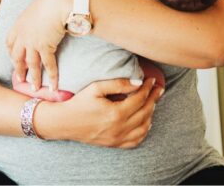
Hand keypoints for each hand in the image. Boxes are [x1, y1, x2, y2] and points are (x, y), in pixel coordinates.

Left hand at [6, 0, 68, 90]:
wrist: (58, 2)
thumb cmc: (50, 1)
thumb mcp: (36, 9)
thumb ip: (33, 18)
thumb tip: (39, 21)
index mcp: (19, 25)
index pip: (10, 42)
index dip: (11, 52)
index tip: (14, 58)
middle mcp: (23, 35)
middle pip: (17, 56)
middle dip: (18, 69)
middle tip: (20, 79)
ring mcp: (33, 43)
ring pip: (31, 64)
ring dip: (34, 78)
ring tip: (35, 88)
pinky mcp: (45, 47)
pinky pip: (48, 65)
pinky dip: (52, 76)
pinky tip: (54, 86)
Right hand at [35, 77, 163, 148]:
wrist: (65, 123)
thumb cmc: (80, 102)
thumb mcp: (96, 87)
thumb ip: (118, 84)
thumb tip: (138, 82)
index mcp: (115, 113)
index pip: (140, 99)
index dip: (148, 88)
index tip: (152, 79)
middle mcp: (119, 128)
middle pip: (145, 113)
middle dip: (154, 99)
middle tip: (159, 88)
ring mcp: (117, 139)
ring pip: (144, 128)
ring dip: (151, 114)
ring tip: (152, 102)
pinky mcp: (114, 144)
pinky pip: (136, 141)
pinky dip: (144, 131)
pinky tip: (145, 120)